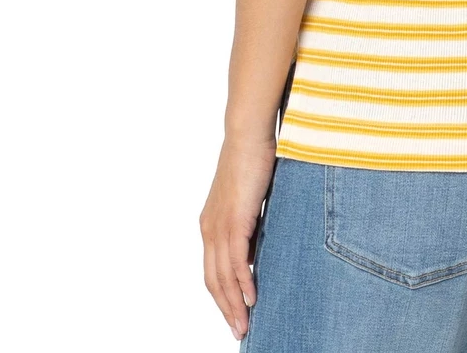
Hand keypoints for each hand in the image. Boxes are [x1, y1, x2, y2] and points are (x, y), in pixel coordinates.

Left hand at [200, 135, 276, 340]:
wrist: (247, 135)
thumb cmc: (253, 160)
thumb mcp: (250, 199)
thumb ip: (250, 224)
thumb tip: (256, 248)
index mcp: (210, 224)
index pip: (213, 270)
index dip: (222, 296)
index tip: (235, 314)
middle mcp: (209, 229)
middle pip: (213, 281)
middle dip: (226, 309)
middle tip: (240, 331)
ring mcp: (219, 226)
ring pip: (222, 276)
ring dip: (234, 304)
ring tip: (245, 324)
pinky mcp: (234, 220)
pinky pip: (236, 261)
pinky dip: (243, 283)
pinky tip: (252, 297)